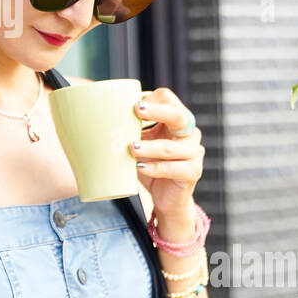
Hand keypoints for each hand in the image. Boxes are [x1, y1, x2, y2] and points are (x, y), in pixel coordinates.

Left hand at [130, 87, 204, 222]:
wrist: (166, 197)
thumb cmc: (152, 165)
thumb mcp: (142, 143)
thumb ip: (131, 130)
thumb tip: (103, 118)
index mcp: (177, 121)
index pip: (169, 100)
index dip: (153, 100)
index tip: (134, 104)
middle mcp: (189, 134)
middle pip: (178, 116)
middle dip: (157, 112)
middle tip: (137, 110)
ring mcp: (194, 153)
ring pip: (171, 147)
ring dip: (149, 146)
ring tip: (131, 147)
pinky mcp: (192, 172)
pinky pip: (172, 168)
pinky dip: (154, 168)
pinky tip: (140, 166)